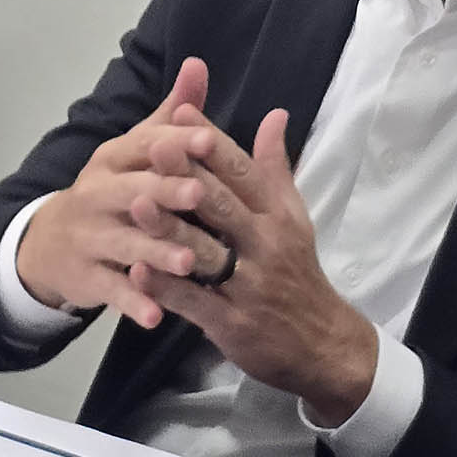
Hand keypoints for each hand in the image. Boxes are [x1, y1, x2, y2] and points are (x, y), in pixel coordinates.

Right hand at [16, 59, 241, 329]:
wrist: (50, 242)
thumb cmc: (112, 189)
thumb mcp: (135, 150)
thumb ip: (171, 113)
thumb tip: (200, 64)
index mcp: (113, 158)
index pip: (144, 146)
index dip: (175, 144)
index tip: (208, 140)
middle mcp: (96, 193)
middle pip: (133, 192)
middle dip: (166, 194)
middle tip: (202, 197)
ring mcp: (89, 237)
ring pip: (124, 243)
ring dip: (155, 252)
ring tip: (188, 262)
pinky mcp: (85, 277)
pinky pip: (111, 290)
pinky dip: (132, 302)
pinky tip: (155, 316)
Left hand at [128, 108, 379, 424]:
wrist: (322, 344)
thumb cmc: (297, 272)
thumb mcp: (294, 217)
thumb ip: (276, 168)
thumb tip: (274, 115)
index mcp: (277, 215)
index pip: (243, 171)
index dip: (212, 142)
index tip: (181, 113)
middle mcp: (265, 244)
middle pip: (222, 204)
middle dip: (187, 175)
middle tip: (152, 145)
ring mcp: (248, 285)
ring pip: (205, 251)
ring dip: (169, 228)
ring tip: (134, 204)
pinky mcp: (232, 322)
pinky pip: (194, 301)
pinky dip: (165, 287)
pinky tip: (136, 272)